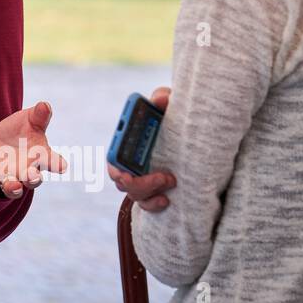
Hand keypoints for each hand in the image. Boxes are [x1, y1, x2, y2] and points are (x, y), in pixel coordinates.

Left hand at [0, 100, 66, 197]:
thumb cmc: (19, 132)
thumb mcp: (28, 120)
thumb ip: (38, 116)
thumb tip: (45, 105)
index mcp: (40, 156)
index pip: (52, 161)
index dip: (57, 164)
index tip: (62, 167)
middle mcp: (27, 171)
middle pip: (33, 179)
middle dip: (33, 178)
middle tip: (33, 175)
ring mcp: (9, 176)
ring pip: (13, 187)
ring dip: (13, 187)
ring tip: (12, 184)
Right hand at [106, 86, 175, 211]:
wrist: (190, 137)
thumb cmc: (170, 117)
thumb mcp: (168, 105)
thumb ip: (163, 98)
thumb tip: (161, 99)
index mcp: (126, 143)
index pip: (113, 159)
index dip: (116, 166)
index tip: (128, 172)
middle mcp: (128, 163)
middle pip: (121, 181)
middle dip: (137, 183)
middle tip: (161, 177)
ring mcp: (140, 179)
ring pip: (134, 194)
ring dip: (150, 191)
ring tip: (171, 180)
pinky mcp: (152, 191)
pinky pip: (145, 204)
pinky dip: (153, 204)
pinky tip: (166, 199)